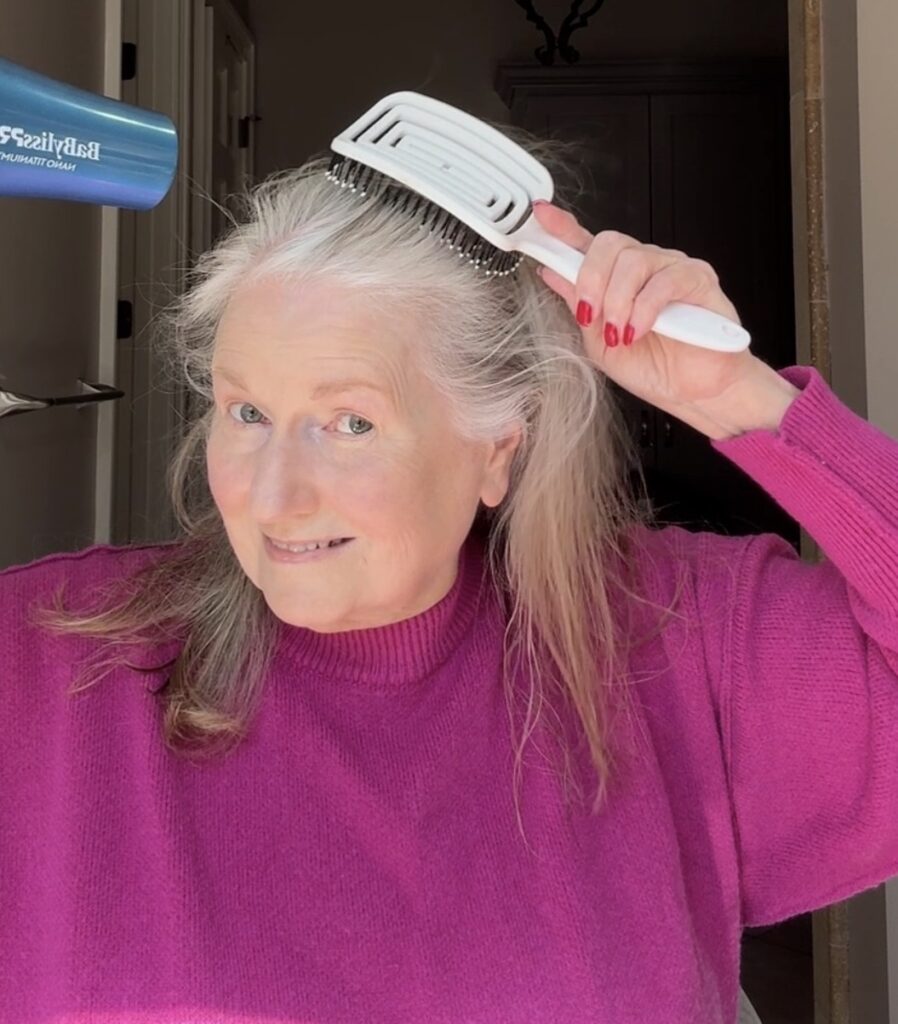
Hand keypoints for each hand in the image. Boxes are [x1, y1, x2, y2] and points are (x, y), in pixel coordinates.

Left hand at [530, 201, 762, 420]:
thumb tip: (551, 272)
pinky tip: (639, 331)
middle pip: (609, 243)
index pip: (586, 243)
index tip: (540, 216)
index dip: (562, 227)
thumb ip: (579, 303)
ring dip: (617, 301)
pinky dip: (644, 309)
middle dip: (590, 279)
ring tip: (619, 333)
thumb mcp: (599, 341)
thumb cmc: (653, 367)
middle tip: (590, 315)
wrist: (692, 392)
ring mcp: (670, 269)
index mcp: (615, 279)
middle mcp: (643, 267)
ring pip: (633, 260)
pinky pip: (664, 281)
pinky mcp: (698, 279)